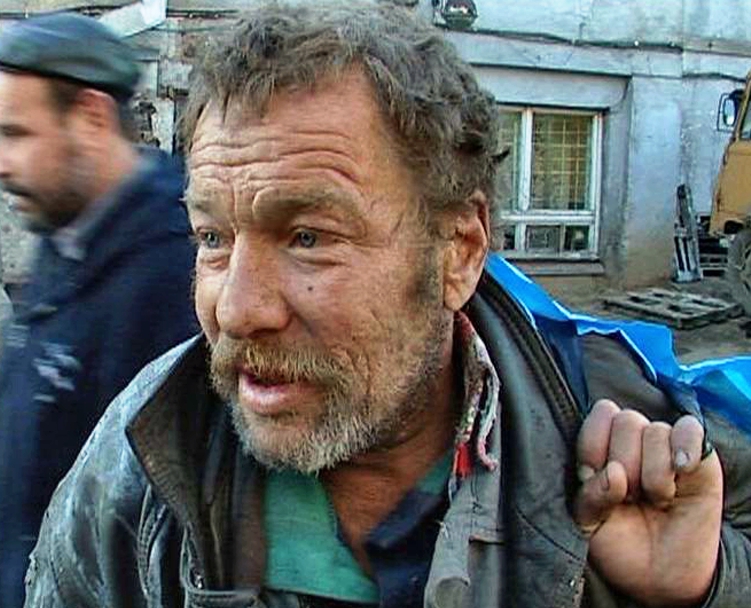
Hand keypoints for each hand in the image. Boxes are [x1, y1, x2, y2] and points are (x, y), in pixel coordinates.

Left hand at [575, 399, 722, 606]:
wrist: (660, 574)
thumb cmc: (619, 542)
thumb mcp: (589, 524)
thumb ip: (590, 496)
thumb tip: (615, 473)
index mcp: (601, 446)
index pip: (599, 416)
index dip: (595, 446)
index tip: (595, 477)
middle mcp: (633, 439)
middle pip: (627, 421)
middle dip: (626, 464)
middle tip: (632, 496)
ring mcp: (666, 446)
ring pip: (656, 431)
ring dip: (654, 474)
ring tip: (656, 499)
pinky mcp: (699, 457)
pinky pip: (691, 431)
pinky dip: (685, 448)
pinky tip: (682, 471)